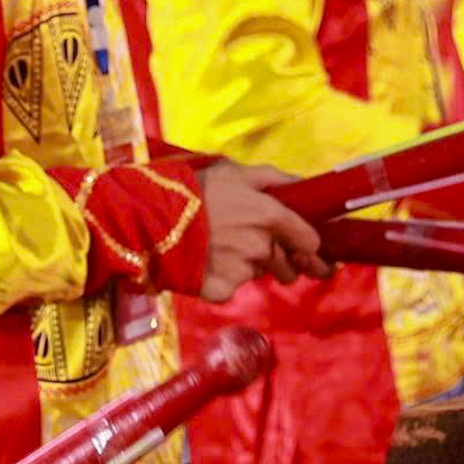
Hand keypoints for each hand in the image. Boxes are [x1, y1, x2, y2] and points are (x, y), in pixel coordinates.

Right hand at [199, 163, 327, 301]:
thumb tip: (307, 187)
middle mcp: (262, 247)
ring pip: (259, 276)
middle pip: (288, 267)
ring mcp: (242, 272)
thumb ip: (277, 179)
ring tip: (223, 250)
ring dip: (250, 268)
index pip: (310, 242)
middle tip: (254, 246)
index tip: (298, 243)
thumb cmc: (197, 189)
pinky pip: (232, 290)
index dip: (306, 244)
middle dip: (279, 261)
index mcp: (271, 216)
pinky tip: (206, 265)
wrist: (152, 217)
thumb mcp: (238, 172)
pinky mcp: (222, 291)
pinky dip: (223, 281)